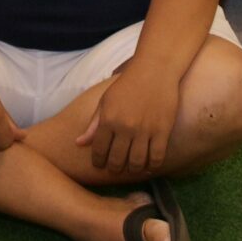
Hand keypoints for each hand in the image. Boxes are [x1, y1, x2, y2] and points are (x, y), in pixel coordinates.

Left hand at [77, 61, 179, 175]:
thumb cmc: (128, 84)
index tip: (100, 164)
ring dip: (132, 170)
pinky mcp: (162, 131)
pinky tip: (148, 165)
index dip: (98, 161)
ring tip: (131, 167)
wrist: (155, 70)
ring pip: (136, 162)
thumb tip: (79, 143)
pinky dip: (151, 166)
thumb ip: (93, 124)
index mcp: (108, 119)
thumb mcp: (106, 101)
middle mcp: (125, 127)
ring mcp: (145, 130)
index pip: (99, 150)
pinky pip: (156, 157)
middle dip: (114, 168)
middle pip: (117, 160)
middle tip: (115, 169)